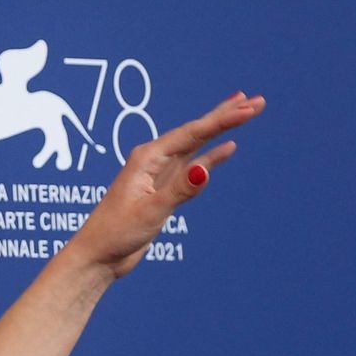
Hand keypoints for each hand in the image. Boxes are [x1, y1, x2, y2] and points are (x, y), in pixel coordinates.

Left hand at [69, 90, 265, 279]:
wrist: (98, 255)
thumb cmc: (115, 233)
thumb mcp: (150, 211)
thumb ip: (178, 190)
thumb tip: (204, 169)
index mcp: (146, 159)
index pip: (192, 134)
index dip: (222, 119)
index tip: (249, 107)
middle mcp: (152, 160)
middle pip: (196, 131)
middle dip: (226, 115)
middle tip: (257, 100)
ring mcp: (159, 173)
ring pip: (196, 144)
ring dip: (220, 129)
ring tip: (245, 111)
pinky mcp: (164, 189)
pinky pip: (192, 165)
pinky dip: (211, 156)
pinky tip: (228, 147)